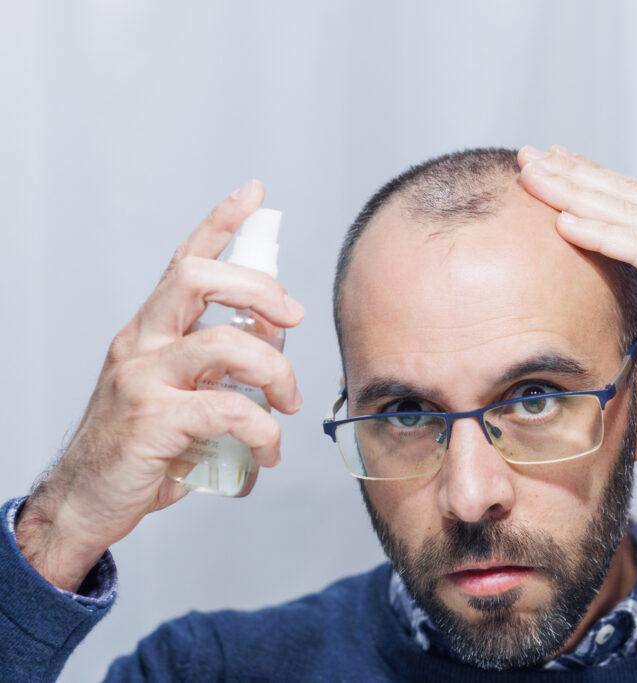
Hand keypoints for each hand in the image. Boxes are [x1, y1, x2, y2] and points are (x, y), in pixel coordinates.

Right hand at [15, 180, 304, 591]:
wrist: (88, 501)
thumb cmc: (141, 447)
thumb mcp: (178, 394)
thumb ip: (216, 368)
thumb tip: (273, 346)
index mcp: (149, 331)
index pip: (185, 261)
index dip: (220, 222)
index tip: (254, 192)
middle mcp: (141, 344)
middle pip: (201, 280)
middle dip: (261, 289)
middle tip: (292, 320)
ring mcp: (143, 380)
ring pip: (226, 345)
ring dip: (276, 373)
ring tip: (287, 406)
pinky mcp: (153, 421)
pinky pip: (229, 409)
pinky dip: (263, 430)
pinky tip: (266, 452)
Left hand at [518, 145, 636, 432]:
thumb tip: (629, 277)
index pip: (632, 201)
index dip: (590, 182)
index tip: (552, 167)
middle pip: (622, 195)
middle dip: (571, 174)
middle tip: (527, 156)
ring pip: (626, 212)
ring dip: (575, 192)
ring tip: (534, 176)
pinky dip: (602, 235)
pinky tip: (567, 223)